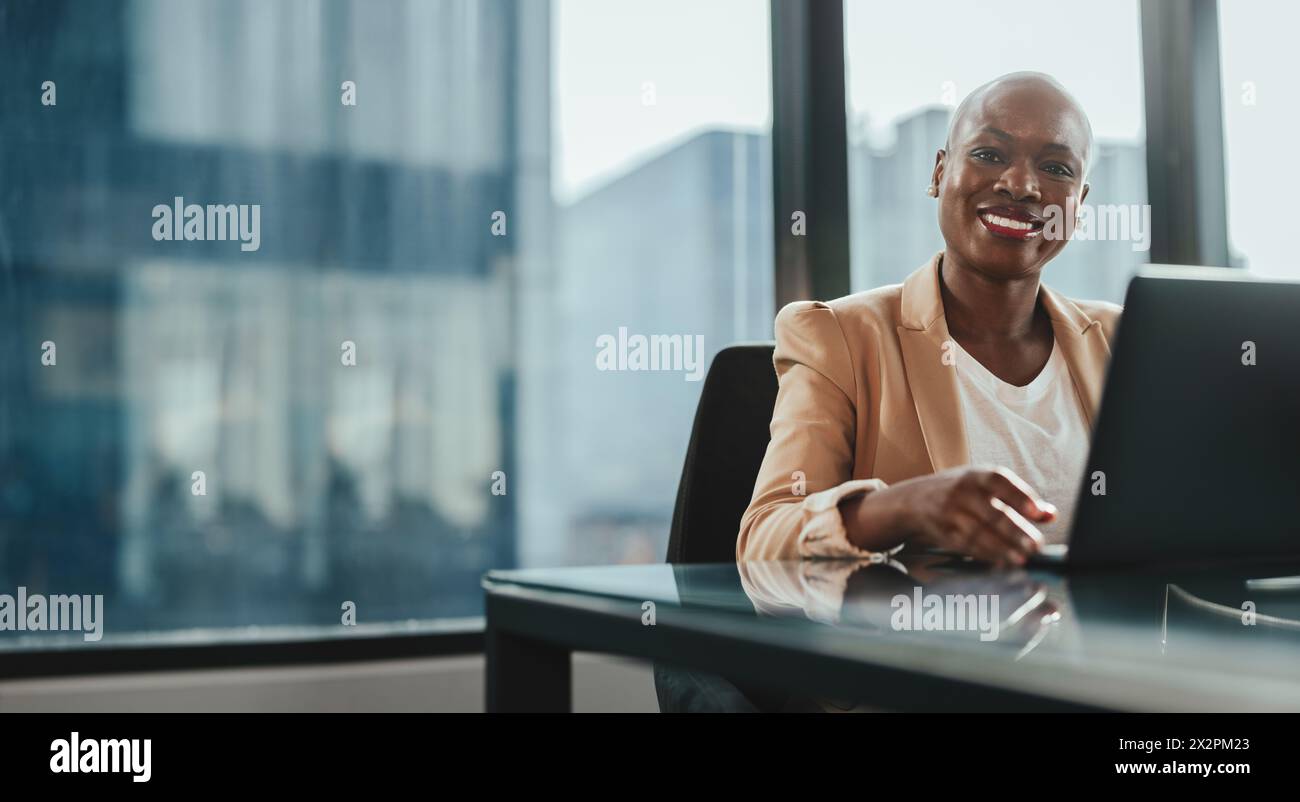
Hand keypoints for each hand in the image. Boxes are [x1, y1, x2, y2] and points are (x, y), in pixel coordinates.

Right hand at [844, 466, 1055, 566]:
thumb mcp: (985, 485)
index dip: (1020, 496)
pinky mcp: (943, 533)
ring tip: (1022, 558)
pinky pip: (968, 546)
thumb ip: (1018, 498)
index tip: (1038, 512)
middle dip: (1016, 532)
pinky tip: (1003, 561)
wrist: (914, 500)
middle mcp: (961, 492)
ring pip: (980, 534)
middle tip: (1035, 545)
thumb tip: (1049, 514)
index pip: (1000, 482)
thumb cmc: (960, 491)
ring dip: (1003, 548)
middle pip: (992, 513)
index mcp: (976, 475)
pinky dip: (987, 556)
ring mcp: (950, 513)